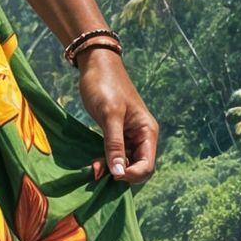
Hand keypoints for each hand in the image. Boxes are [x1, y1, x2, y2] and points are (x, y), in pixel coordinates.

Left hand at [73, 46, 158, 184]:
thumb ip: (115, 145)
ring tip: (92, 167)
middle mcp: (142, 136)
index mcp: (148, 132)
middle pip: (137, 168)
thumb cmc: (104, 86)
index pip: (147, 166)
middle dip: (119, 174)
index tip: (110, 174)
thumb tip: (119, 174)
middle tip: (96, 171)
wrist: (95, 65)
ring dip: (110, 169)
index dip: (130, 175)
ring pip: (124, 163)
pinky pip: (115, 155)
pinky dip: (106, 160)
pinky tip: (94, 162)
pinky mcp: (116, 134)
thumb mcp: (109, 115)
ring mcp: (129, 136)